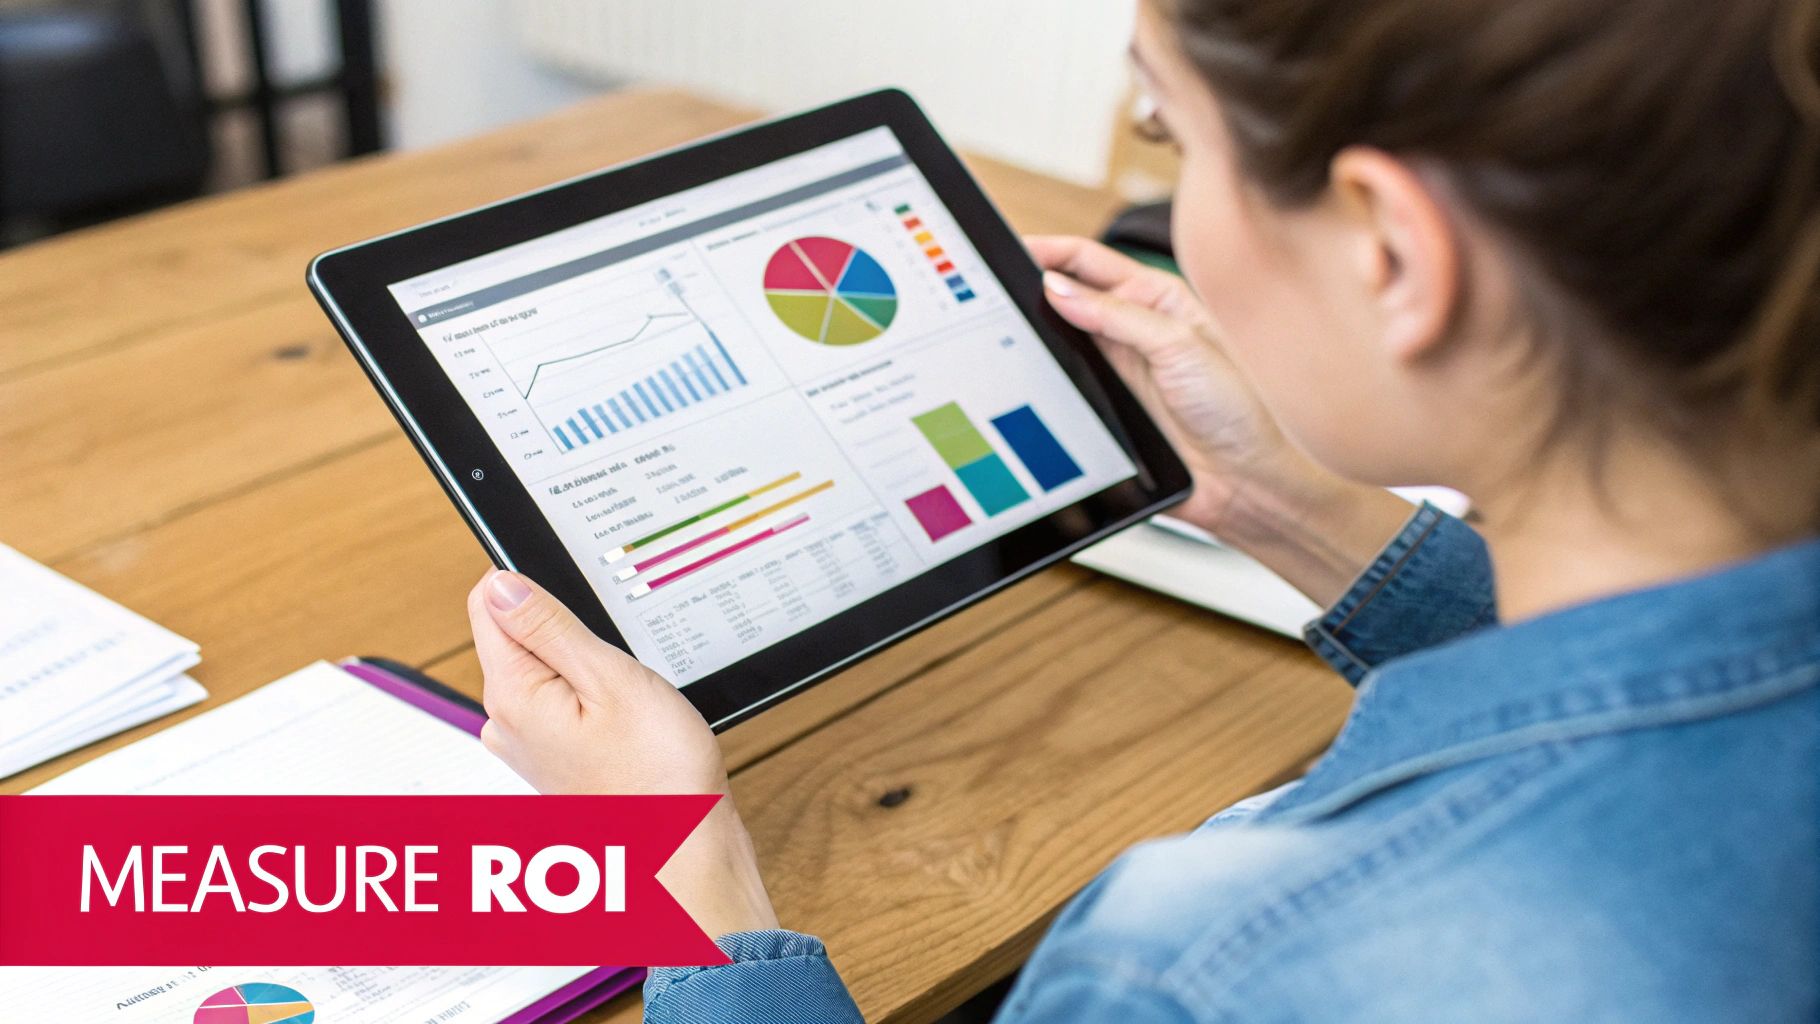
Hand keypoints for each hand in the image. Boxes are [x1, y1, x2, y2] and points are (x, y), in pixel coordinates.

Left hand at [468, 569, 777, 936]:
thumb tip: (502, 583)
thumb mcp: (610, 678)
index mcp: (511, 695)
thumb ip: (549, 626)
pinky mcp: (550, 755)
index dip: (536, 588)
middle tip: (617, 666)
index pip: (488, 604)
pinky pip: (560, 700)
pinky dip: (592, 697)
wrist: (681, 849)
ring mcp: (525, 742)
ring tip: (626, 703)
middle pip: (518, 635)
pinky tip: (624, 722)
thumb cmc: (657, 775)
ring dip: (585, 667)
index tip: (579, 608)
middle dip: (567, 631)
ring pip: (545, 668)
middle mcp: (504, 721)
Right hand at [1029, 235, 1412, 604]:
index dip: (1048, 252)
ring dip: (1032, 337)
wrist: (1243, 483)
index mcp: (1156, 299)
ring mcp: (1114, 371)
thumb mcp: (1180, 346)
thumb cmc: (1235, 409)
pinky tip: (1020, 376)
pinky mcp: (1102, 410)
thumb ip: (1118, 314)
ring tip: (999, 330)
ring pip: (1058, 342)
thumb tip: (1057, 288)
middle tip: (992, 291)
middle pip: (1066, 298)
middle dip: (1030, 291)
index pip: (1088, 262)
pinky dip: (1037, 380)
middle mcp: (1131, 330)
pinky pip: (1059, 388)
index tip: (1010, 248)